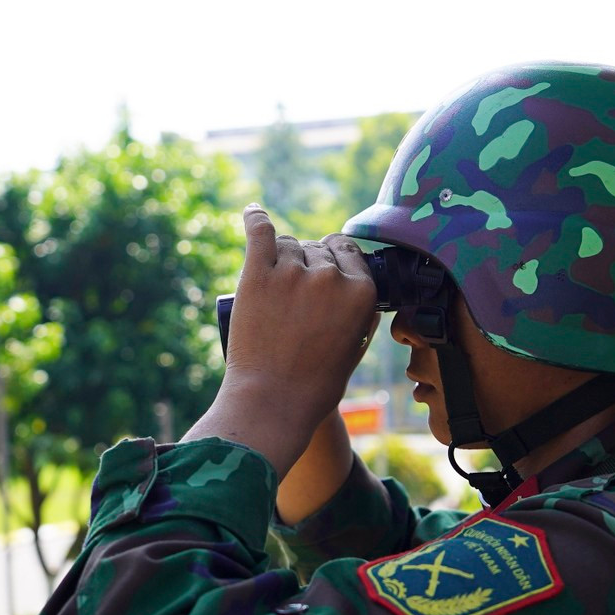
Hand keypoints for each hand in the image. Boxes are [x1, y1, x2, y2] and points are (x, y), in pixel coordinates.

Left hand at [186, 205, 377, 476]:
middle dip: (308, 264)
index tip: (323, 270)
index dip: (334, 261)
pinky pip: (259, 231)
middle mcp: (331, 276)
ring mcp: (293, 273)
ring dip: (283, 257)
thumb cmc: (315, 383)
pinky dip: (255, 219)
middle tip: (294, 298)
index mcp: (362, 292)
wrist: (272, 402)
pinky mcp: (257, 275)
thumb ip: (360, 312)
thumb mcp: (355, 347)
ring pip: (288, 244)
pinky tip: (252, 212)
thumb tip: (355, 282)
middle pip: (317, 248)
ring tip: (274, 290)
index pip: (348, 252)